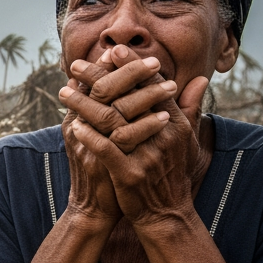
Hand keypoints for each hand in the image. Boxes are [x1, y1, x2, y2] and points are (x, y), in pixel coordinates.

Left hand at [66, 46, 211, 228]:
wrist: (165, 213)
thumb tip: (199, 78)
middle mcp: (163, 136)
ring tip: (63, 92)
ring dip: (84, 104)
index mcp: (175, 123)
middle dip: (99, 77)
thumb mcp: (184, 138)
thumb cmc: (170, 171)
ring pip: (112, 122)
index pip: (151, 86)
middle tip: (75, 64)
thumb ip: (188, 106)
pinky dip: (90, 137)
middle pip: (127, 98)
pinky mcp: (131, 175)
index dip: (130, 66)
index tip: (110, 49)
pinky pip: (107, 150)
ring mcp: (147, 155)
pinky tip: (74, 125)